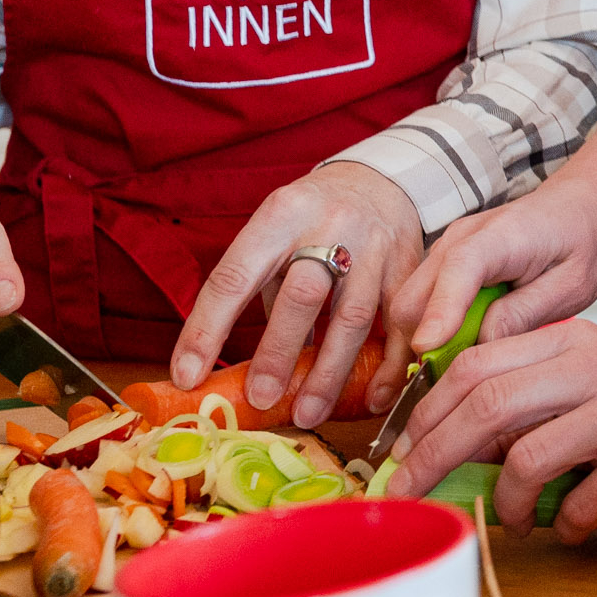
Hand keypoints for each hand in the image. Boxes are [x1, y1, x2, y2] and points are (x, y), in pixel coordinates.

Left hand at [170, 161, 424, 423]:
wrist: (380, 182)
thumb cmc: (311, 221)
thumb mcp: (275, 233)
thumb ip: (262, 289)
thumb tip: (238, 366)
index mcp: (280, 215)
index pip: (235, 275)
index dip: (208, 328)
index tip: (187, 376)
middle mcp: (330, 225)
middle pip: (303, 294)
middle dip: (279, 352)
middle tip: (261, 399)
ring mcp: (375, 246)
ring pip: (354, 315)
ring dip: (330, 372)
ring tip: (308, 413)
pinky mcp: (410, 266)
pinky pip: (402, 322)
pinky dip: (390, 365)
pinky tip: (373, 399)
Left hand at [383, 320, 596, 540]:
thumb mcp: (580, 378)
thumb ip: (523, 397)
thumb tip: (448, 445)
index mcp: (569, 340)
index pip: (476, 364)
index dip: (426, 412)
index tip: (400, 451)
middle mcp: (594, 366)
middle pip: (489, 404)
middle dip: (434, 455)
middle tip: (410, 492)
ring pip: (528, 457)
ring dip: (507, 502)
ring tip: (518, 516)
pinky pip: (580, 504)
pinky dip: (565, 525)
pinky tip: (573, 523)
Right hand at [389, 158, 596, 361]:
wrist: (582, 204)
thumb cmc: (583, 237)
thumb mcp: (573, 283)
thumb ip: (526, 314)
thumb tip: (481, 350)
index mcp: (502, 235)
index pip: (460, 269)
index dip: (441, 310)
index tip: (428, 348)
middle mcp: (462, 238)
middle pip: (417, 297)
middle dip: (422, 347)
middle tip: (452, 388)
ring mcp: (448, 250)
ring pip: (411, 307)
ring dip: (424, 344)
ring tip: (457, 375)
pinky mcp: (444, 265)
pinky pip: (421, 306)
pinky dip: (431, 333)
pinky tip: (460, 352)